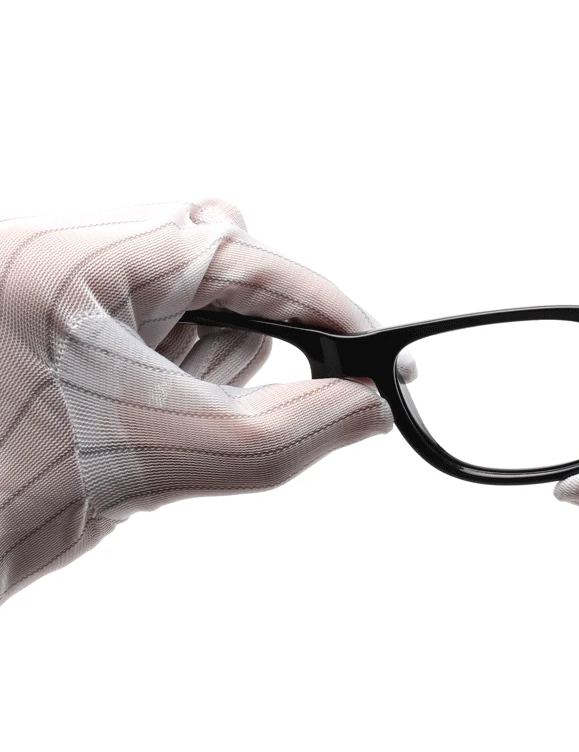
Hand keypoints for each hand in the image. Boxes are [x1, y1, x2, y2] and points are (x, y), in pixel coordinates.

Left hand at [0, 198, 391, 604]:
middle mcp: (59, 258)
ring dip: (213, 368)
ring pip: (192, 305)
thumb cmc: (4, 500)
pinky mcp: (67, 330)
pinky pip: (164, 336)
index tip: (368, 343)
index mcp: (66, 260)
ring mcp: (59, 292)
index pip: (230, 252)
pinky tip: (151, 422)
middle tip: (266, 396)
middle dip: (252, 335)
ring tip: (168, 427)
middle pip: (213, 265)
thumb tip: (366, 407)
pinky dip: (186, 380)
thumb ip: (289, 433)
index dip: (312, 297)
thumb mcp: (165, 460)